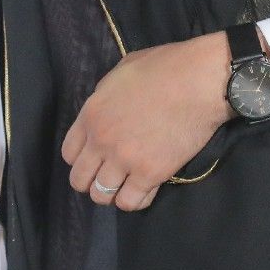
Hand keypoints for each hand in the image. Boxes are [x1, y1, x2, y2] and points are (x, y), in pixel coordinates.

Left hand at [62, 30, 233, 209]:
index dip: (81, 160)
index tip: (95, 160)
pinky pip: (131, 203)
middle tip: (109, 177)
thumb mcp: (122, 71)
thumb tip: (105, 107)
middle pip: (80, 180)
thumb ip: (105, 94)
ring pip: (102, 196)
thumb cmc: (166, 67)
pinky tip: (143, 189)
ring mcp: (125, 160)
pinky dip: (134, 200)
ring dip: (112, 194)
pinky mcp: (151, 174)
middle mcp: (102, 141)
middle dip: (92, 182)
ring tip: (126, 186)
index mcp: (92, 114)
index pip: (69, 154)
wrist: (200, 81)